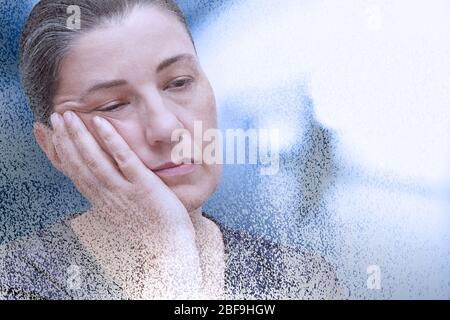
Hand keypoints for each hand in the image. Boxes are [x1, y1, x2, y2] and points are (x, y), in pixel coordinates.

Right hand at [49, 111, 201, 297]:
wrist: (168, 250)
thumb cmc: (149, 230)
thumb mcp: (121, 212)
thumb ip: (110, 195)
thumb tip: (104, 181)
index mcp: (99, 201)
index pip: (73, 173)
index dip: (58, 152)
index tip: (47, 133)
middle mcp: (106, 196)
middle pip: (79, 164)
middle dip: (64, 139)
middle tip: (55, 117)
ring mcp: (123, 191)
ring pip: (95, 160)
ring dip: (80, 136)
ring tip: (69, 115)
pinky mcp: (142, 186)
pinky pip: (123, 160)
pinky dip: (111, 140)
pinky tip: (101, 123)